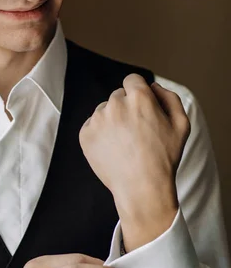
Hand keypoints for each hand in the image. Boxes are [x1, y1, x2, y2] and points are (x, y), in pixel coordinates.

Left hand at [79, 74, 190, 250]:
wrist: (141, 187)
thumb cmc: (164, 157)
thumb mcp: (181, 125)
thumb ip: (169, 98)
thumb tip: (153, 86)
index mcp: (139, 98)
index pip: (132, 80)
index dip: (138, 93)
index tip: (141, 108)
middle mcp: (115, 104)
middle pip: (118, 96)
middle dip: (126, 108)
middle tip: (136, 131)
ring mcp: (98, 119)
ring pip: (104, 111)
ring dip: (112, 120)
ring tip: (125, 143)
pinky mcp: (85, 134)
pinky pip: (92, 126)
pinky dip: (100, 134)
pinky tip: (113, 149)